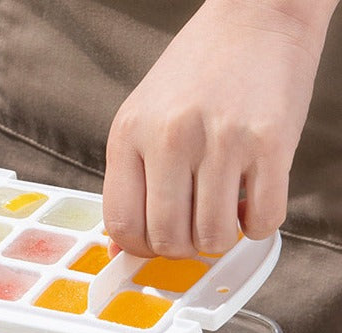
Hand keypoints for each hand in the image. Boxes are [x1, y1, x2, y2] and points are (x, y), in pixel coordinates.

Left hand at [103, 0, 335, 257]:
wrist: (256, 15)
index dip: (139, 248)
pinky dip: (257, 226)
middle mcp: (171, 137)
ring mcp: (221, 140)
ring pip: (213, 238)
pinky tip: (252, 203)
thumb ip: (130, 183)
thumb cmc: (199, 71)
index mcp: (130, 133)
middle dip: (182, 248)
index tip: (154, 243)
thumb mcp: (145, 119)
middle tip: (194, 228)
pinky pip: (261, 220)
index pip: (121, 224)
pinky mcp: (270, 143)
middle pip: (167, 239)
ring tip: (224, 212)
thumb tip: (118, 252)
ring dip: (220, 239)